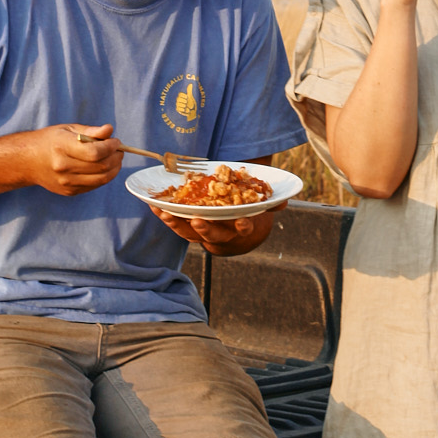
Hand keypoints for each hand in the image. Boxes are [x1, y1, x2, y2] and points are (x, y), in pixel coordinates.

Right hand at [30, 124, 123, 195]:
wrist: (28, 161)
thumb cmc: (50, 141)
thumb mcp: (68, 129)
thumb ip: (90, 131)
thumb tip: (109, 130)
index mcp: (62, 147)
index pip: (95, 152)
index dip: (111, 147)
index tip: (116, 141)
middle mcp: (63, 167)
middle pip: (101, 167)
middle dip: (116, 158)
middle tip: (118, 150)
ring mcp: (66, 182)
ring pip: (101, 179)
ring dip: (114, 169)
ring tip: (115, 159)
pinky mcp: (69, 192)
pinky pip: (94, 186)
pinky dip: (104, 177)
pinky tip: (103, 167)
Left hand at [154, 208, 277, 255]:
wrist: (231, 226)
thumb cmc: (245, 209)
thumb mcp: (258, 204)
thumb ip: (270, 202)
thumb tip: (283, 201)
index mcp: (240, 226)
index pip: (244, 227)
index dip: (243, 225)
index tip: (243, 221)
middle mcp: (221, 234)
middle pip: (213, 235)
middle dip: (206, 229)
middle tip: (199, 220)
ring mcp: (202, 233)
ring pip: (190, 233)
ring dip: (177, 224)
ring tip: (165, 213)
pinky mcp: (188, 228)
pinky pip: (175, 225)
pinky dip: (164, 216)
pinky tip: (154, 206)